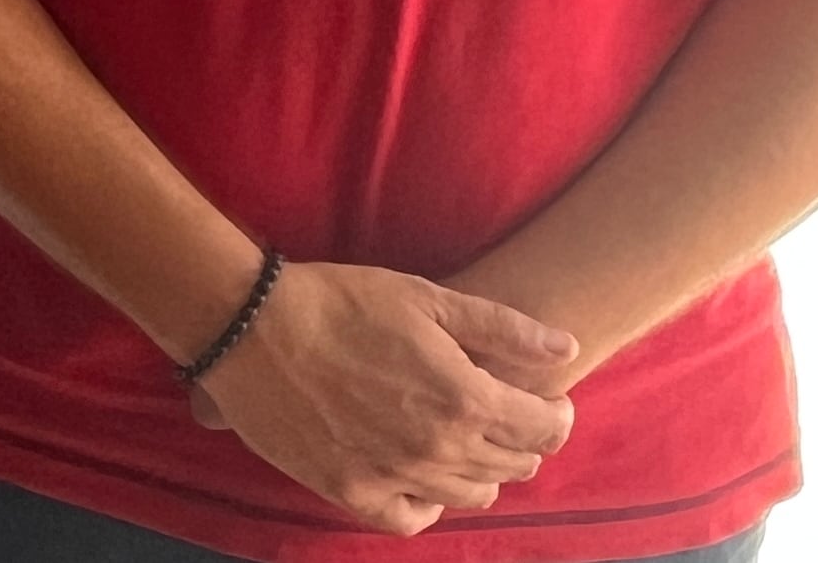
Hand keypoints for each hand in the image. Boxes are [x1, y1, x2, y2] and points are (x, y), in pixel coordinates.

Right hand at [189, 261, 578, 534]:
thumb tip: (566, 349)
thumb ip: (503, 329)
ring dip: (482, 470)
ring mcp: (396, 476)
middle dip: (521, 439)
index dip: (556, 414)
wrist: (252, 327)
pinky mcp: (352, 492)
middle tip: (503, 414)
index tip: (546, 400)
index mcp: (466, 399)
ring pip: (471, 494)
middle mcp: (440, 449)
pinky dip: (428, 503)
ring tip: (462, 440)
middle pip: (514, 464)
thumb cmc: (340, 303)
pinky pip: (412, 518)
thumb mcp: (426, 299)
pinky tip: (421, 478)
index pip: (546, 429)